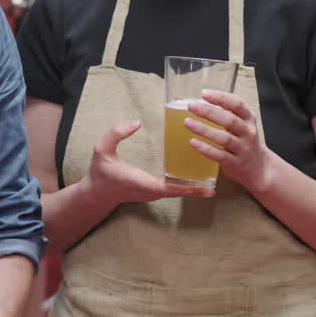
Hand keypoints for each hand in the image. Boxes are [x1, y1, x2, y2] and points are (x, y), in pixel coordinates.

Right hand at [84, 121, 214, 205]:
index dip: (189, 187)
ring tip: (214, 173)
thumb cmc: (100, 172)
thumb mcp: (102, 150)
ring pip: (180, 191)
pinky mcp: (155, 192)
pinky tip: (199, 174)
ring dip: (196, 186)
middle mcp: (152, 192)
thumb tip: (136, 123)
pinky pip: (175, 189)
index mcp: (143, 183)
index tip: (206, 185)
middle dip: (199, 186)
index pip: (170, 188)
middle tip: (218, 174)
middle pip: (182, 191)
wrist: (97, 193)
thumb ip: (116, 134)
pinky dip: (188, 184)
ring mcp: (154, 193)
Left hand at [185, 91, 272, 194]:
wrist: (259, 167)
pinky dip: (206, 148)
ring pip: (224, 138)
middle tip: (191, 106)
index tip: (204, 94)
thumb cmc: (242, 140)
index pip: (237, 104)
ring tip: (187, 122)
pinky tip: (193, 142)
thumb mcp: (238, 124)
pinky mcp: (235, 163)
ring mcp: (243, 148)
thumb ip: (219, 112)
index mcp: (248, 119)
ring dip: (204, 129)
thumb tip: (185, 102)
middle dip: (209, 111)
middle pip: (229, 120)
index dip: (221, 98)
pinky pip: (220, 155)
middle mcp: (247, 132)